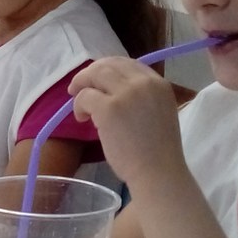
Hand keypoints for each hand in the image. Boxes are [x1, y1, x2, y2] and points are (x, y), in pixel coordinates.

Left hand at [67, 57, 185, 188]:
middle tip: (79, 87)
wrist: (158, 173)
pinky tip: (82, 118)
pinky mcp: (108, 108)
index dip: (109, 69)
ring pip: (95, 75)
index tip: (98, 80)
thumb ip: (140, 97)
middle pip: (110, 65)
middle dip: (91, 73)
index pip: (129, 63)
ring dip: (82, 85)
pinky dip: (78, 105)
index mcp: (159, 84)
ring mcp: (126, 94)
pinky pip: (85, 96)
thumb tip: (109, 91)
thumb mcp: (158, 113)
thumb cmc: (158, 152)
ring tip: (78, 103)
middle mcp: (144, 83)